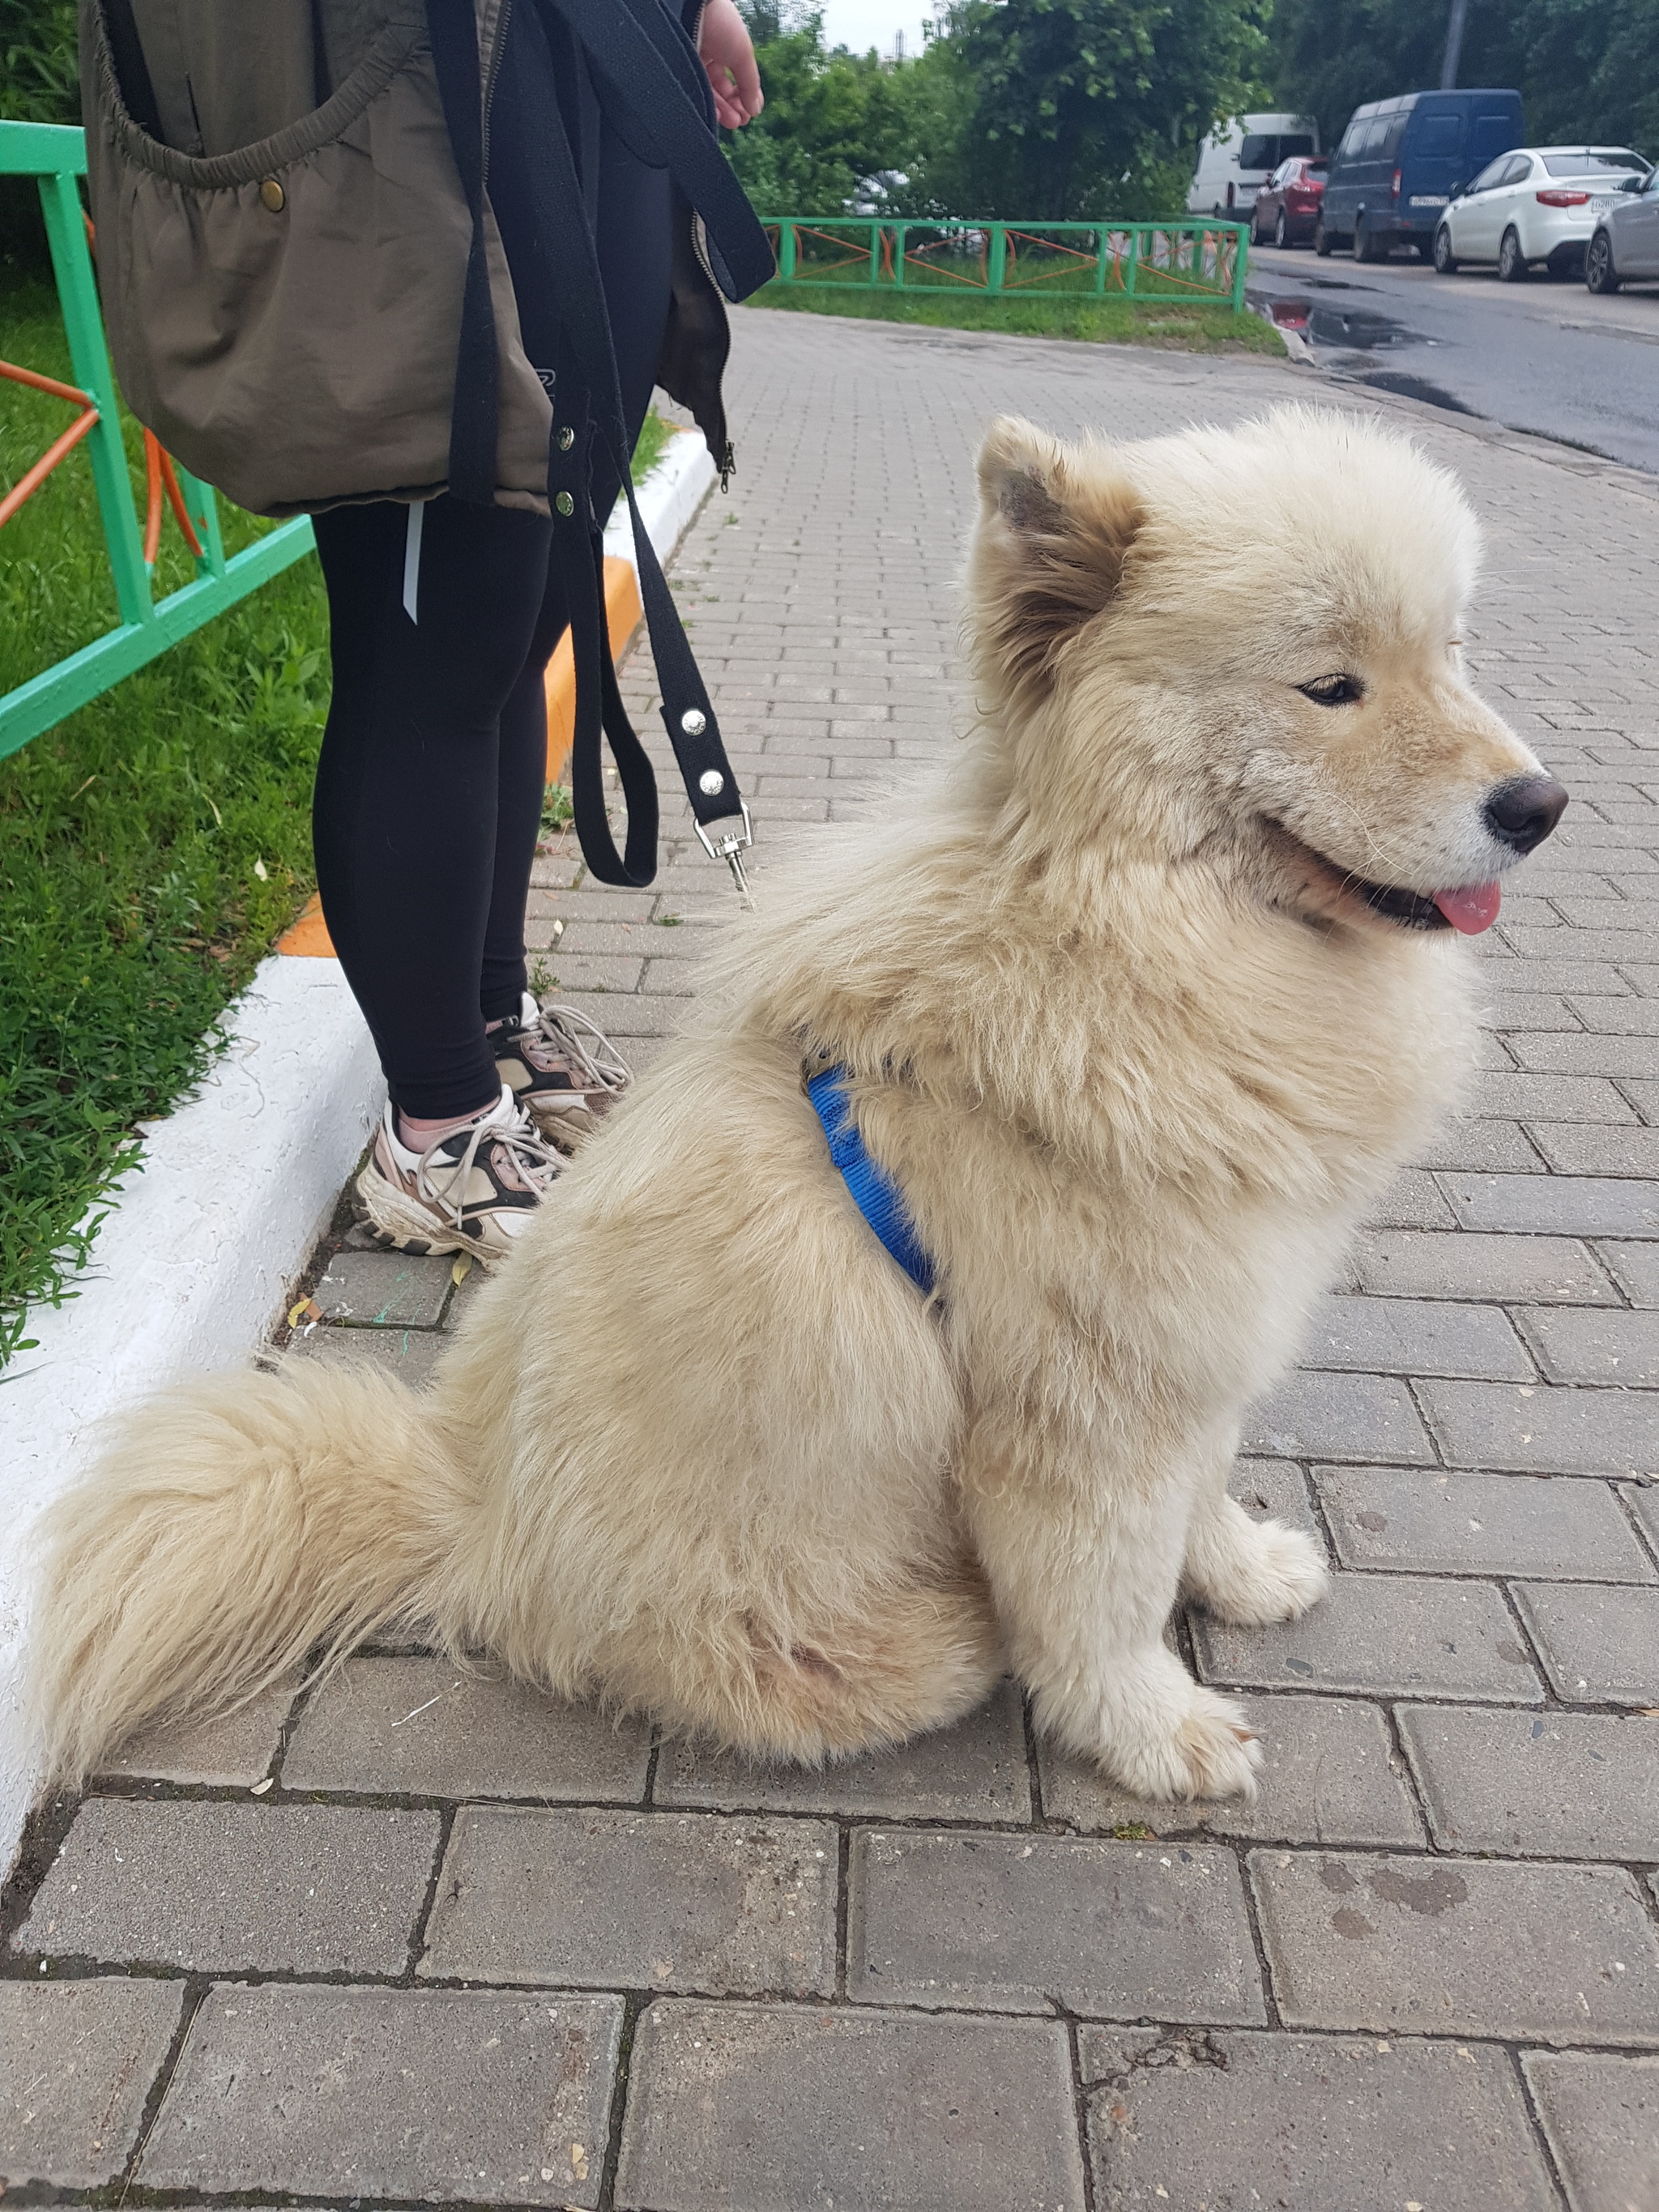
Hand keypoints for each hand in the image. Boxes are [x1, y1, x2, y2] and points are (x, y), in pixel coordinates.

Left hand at [699, 0, 762, 128]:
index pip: (734, 78)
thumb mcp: (743, 54)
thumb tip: (756, 110)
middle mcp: (706, 55)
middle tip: (740, 122)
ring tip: (732, 122)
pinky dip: (705, 105)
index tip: (751, 111)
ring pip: (706, 93)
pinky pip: (692, 91)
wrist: (691, 7)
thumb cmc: (720, 23)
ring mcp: (689, 62)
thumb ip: (750, 84)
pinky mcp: (676, 68)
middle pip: (720, 89)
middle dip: (733, 107)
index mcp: (723, 48)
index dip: (743, 95)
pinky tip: (717, 115)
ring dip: (721, 110)